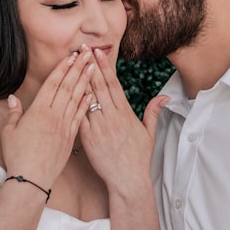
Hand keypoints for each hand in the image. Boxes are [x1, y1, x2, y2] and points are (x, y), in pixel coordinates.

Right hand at [2, 50, 93, 189]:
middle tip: (87, 54)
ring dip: (86, 81)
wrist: (32, 178)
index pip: (52, 84)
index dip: (62, 68)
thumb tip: (13, 98)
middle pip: (67, 86)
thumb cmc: (17, 155)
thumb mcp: (9, 132)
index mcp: (38, 110)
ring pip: (77, 98)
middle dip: (78, 68)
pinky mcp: (71, 137)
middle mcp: (53, 115)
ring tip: (94, 67)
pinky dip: (87, 104)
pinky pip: (81, 116)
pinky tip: (93, 94)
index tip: (71, 56)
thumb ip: (14, 113)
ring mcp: (64, 125)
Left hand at [79, 46, 167, 194]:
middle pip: (99, 86)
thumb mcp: (150, 133)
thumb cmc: (138, 158)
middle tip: (82, 48)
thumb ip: (153, 112)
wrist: (127, 180)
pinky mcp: (88, 138)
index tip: (98, 52)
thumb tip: (164, 96)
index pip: (114, 84)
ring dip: (79, 80)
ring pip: (87, 98)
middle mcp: (112, 117)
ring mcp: (99, 127)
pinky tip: (66, 90)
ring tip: (72, 63)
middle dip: (90, 65)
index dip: (105, 67)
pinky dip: (73, 103)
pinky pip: (79, 116)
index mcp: (125, 113)